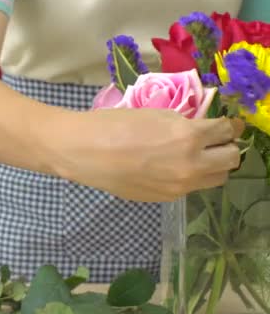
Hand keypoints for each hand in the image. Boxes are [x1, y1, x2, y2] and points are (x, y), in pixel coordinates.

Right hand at [52, 108, 244, 201]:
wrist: (82, 151)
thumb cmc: (113, 124)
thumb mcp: (155, 114)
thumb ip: (184, 123)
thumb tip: (201, 129)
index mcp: (188, 137)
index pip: (226, 131)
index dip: (228, 125)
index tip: (225, 124)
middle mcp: (190, 165)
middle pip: (231, 160)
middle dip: (225, 147)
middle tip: (212, 141)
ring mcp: (178, 187)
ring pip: (216, 179)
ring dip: (211, 165)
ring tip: (192, 156)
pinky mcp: (164, 199)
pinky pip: (189, 188)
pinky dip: (187, 177)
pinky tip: (166, 167)